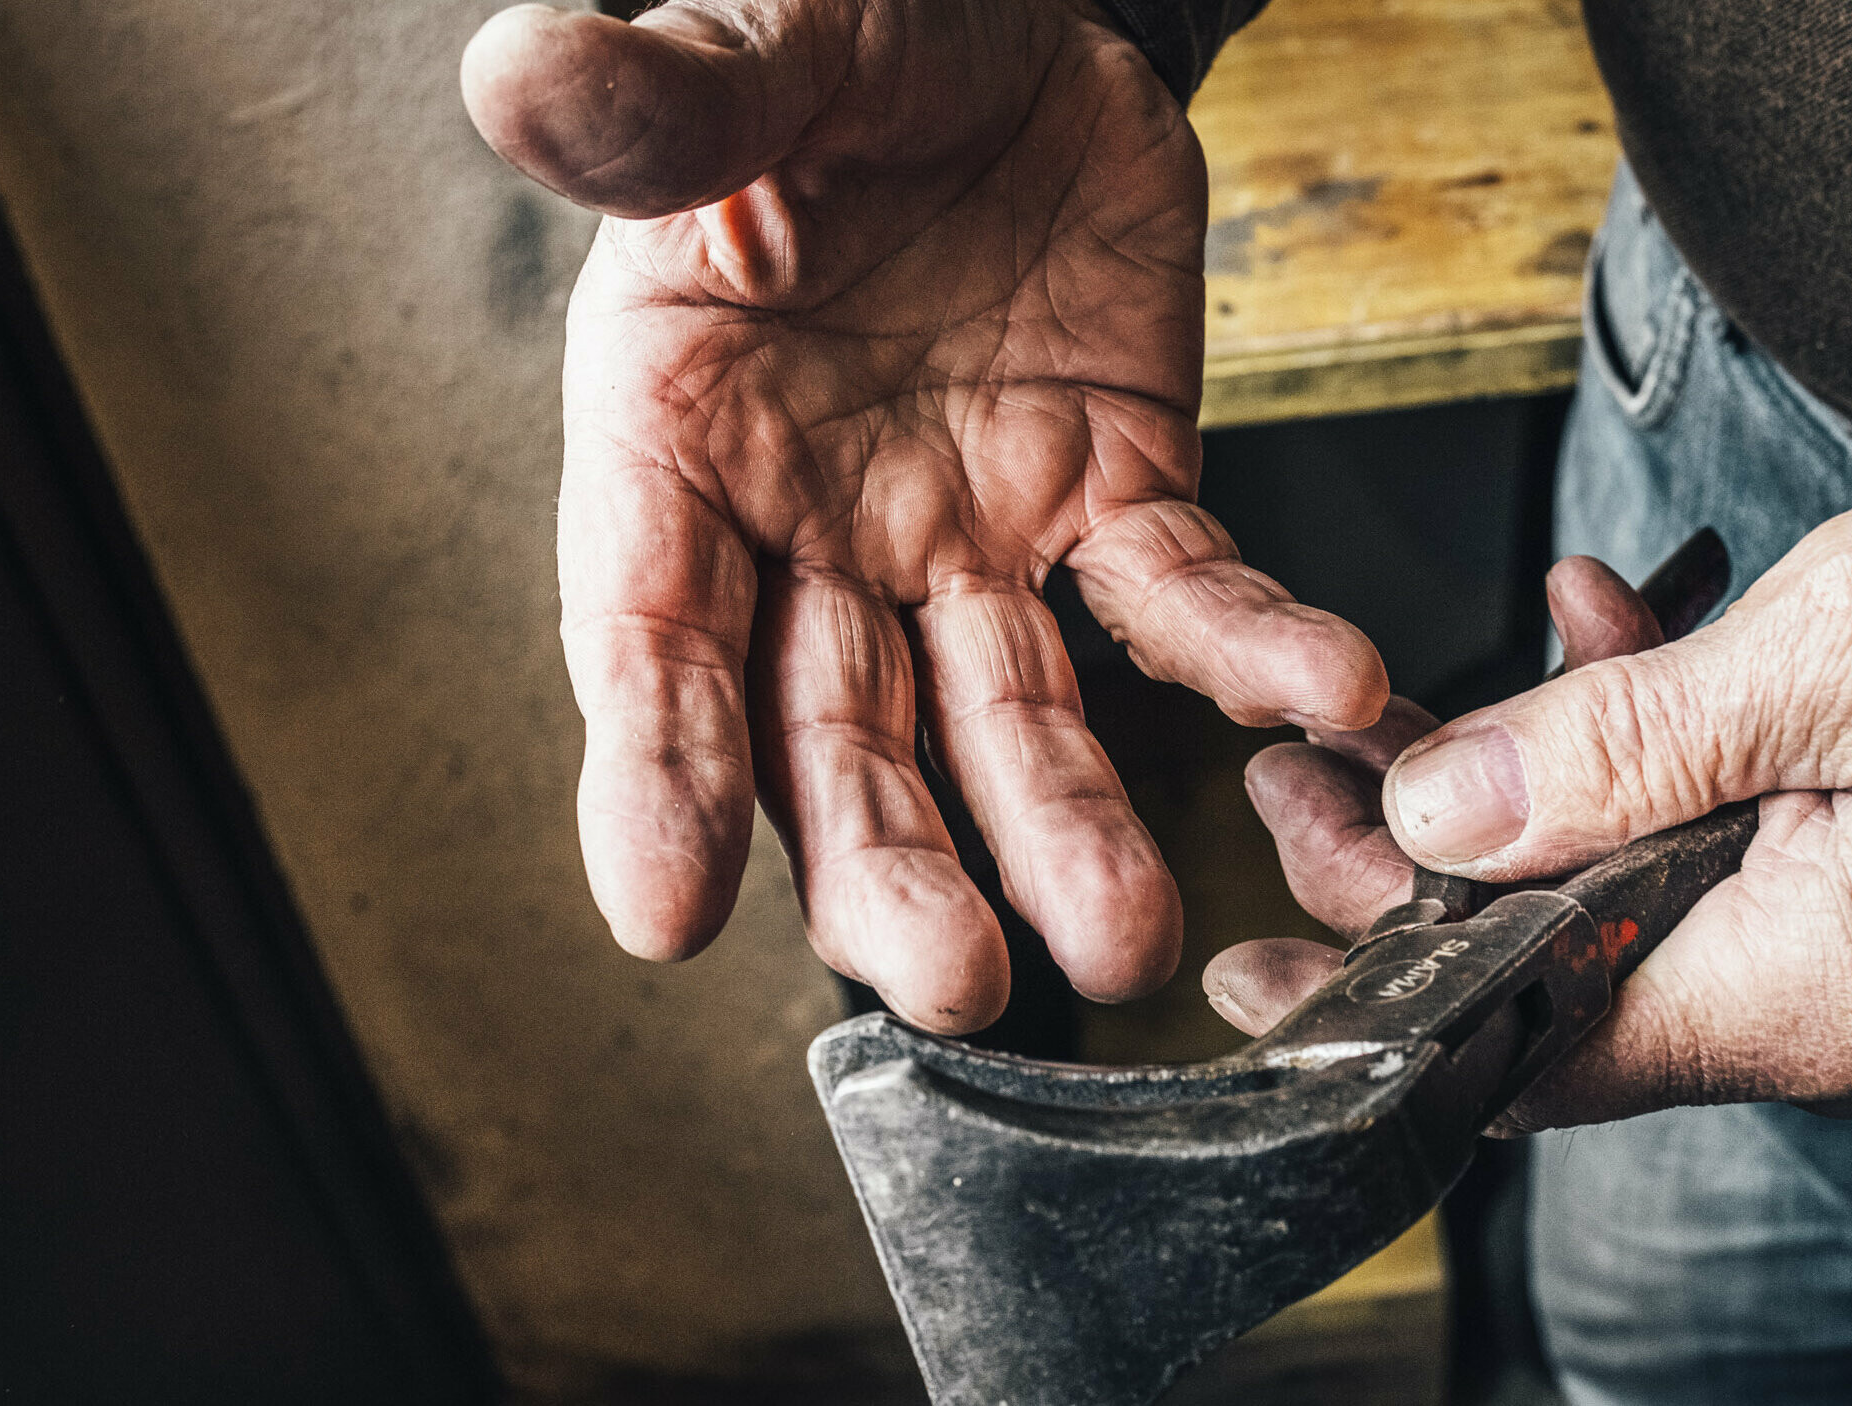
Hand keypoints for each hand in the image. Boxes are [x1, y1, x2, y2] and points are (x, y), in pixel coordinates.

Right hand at [460, 0, 1386, 1029]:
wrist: (1024, 23)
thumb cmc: (858, 43)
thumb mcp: (764, 50)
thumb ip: (665, 99)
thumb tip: (525, 79)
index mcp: (680, 440)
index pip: (648, 631)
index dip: (651, 770)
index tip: (662, 908)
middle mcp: (815, 525)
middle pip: (834, 736)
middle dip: (890, 862)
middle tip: (951, 981)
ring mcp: (972, 531)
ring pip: (1011, 715)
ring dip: (1069, 827)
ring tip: (1130, 933)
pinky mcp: (1118, 499)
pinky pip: (1182, 598)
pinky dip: (1249, 652)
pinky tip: (1326, 695)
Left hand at [1212, 451, 1851, 1126]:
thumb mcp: (1840, 649)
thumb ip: (1622, 746)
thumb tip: (1440, 816)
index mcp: (1806, 989)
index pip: (1533, 1053)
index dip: (1382, 1001)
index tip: (1264, 948)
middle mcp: (1824, 1006)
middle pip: (1558, 975)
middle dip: (1418, 874)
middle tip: (1311, 773)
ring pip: (1626, 897)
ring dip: (1525, 790)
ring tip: (1429, 699)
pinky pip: (1714, 843)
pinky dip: (1641, 749)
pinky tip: (1608, 632)